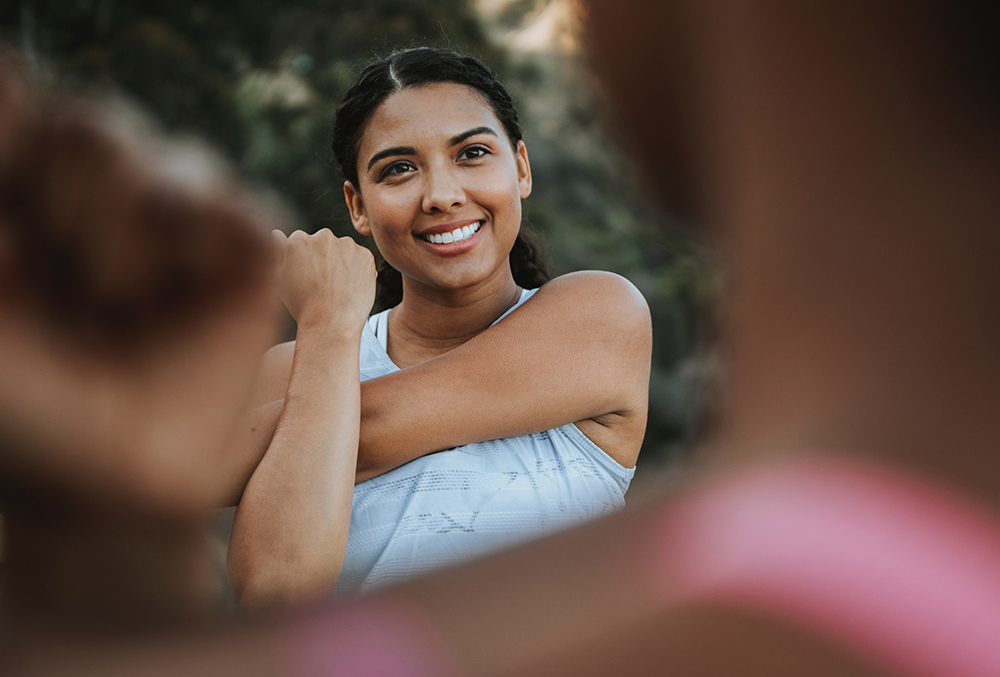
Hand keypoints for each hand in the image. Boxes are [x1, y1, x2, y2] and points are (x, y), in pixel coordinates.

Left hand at [0, 89, 277, 513]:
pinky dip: (194, 239)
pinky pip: (225, 205)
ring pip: (153, 159)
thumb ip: (3, 223)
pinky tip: (167, 294)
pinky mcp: (241, 252)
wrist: (108, 484)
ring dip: (121, 233)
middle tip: (57, 282)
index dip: (17, 124)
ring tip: (120, 303)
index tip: (22, 241)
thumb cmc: (26, 410)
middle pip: (84, 128)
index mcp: (28, 207)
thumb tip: (9, 95)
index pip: (22, 111)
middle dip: (66, 200)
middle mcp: (98, 207)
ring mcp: (175, 227)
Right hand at [271, 228, 374, 335]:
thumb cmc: (302, 305)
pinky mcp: (366, 255)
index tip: (307, 276)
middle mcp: (323, 236)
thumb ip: (279, 252)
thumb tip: (277, 234)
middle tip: (323, 282)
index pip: (302, 241)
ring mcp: (347, 245)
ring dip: (341, 261)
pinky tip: (350, 287)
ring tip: (337, 287)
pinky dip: (358, 269)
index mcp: (298, 239)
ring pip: (344, 249)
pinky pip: (361, 258)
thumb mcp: (280, 279)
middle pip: (324, 242)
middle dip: (323, 256)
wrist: (331, 324)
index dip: (305, 260)